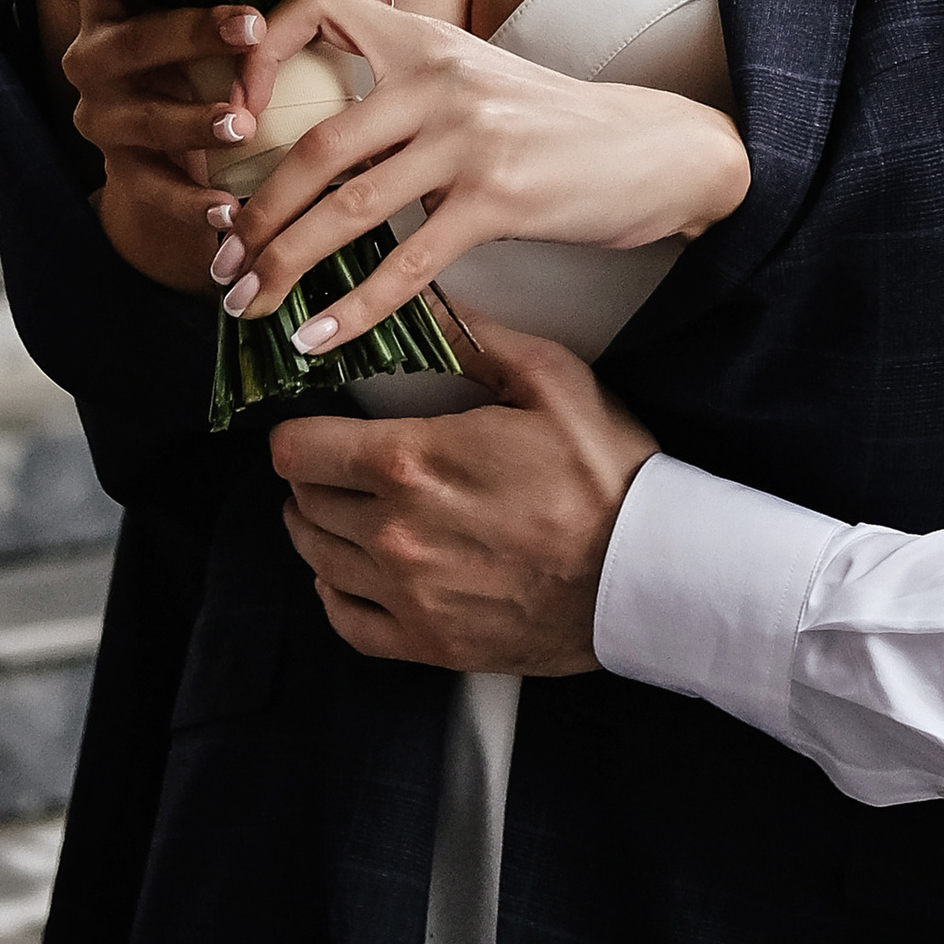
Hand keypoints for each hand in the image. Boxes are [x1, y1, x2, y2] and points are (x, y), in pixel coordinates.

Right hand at [39, 0, 303, 294]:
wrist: (177, 160)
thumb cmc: (212, 71)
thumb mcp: (234, 35)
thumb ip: (292, 8)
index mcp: (119, 6)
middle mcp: (97, 56)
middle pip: (128, 38)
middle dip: (190, 32)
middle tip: (251, 30)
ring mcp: (103, 116)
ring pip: (140, 116)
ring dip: (192, 121)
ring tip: (241, 126)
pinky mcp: (122, 172)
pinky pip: (151, 188)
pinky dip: (190, 200)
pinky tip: (227, 208)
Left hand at [219, 0, 747, 348]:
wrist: (655, 149)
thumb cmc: (553, 125)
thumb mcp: (475, 79)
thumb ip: (403, 93)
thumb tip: (317, 144)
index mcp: (425, 37)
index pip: (317, 7)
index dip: (257, 55)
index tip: (230, 121)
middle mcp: (440, 77)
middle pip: (314, 145)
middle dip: (254, 214)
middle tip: (219, 262)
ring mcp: (470, 136)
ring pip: (348, 207)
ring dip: (285, 264)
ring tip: (248, 305)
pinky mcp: (499, 197)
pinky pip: (408, 262)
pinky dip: (355, 308)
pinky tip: (318, 338)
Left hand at [271, 319, 657, 671]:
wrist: (647, 574)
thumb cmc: (605, 474)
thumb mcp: (549, 379)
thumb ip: (473, 338)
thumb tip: (423, 301)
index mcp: (412, 461)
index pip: (298, 448)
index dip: (297, 428)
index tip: (311, 421)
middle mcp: (393, 532)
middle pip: (303, 500)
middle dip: (310, 474)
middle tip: (333, 459)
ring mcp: (406, 594)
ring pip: (316, 558)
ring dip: (317, 527)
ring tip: (338, 506)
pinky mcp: (427, 642)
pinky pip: (345, 621)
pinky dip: (335, 593)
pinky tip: (349, 572)